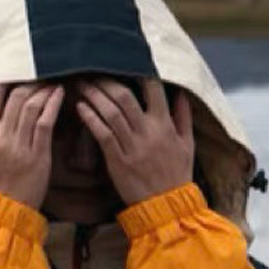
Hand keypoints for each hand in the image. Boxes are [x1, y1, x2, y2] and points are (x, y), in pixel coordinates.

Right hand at [0, 83, 64, 208]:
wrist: (2, 212)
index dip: (5, 80)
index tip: (16, 74)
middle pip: (15, 96)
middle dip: (29, 82)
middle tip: (40, 77)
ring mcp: (19, 145)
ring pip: (31, 105)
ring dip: (43, 90)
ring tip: (51, 83)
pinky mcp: (38, 154)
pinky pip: (45, 122)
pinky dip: (53, 104)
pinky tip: (59, 94)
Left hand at [76, 78, 193, 205]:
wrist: (167, 206)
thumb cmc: (177, 176)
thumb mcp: (187, 145)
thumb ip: (183, 118)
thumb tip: (180, 94)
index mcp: (165, 125)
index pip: (153, 89)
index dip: (138, 72)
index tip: (123, 61)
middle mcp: (148, 131)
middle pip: (124, 97)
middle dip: (106, 81)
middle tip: (91, 70)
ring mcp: (132, 146)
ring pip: (110, 113)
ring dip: (94, 95)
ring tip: (82, 83)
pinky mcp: (118, 160)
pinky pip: (102, 134)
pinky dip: (91, 118)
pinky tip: (80, 107)